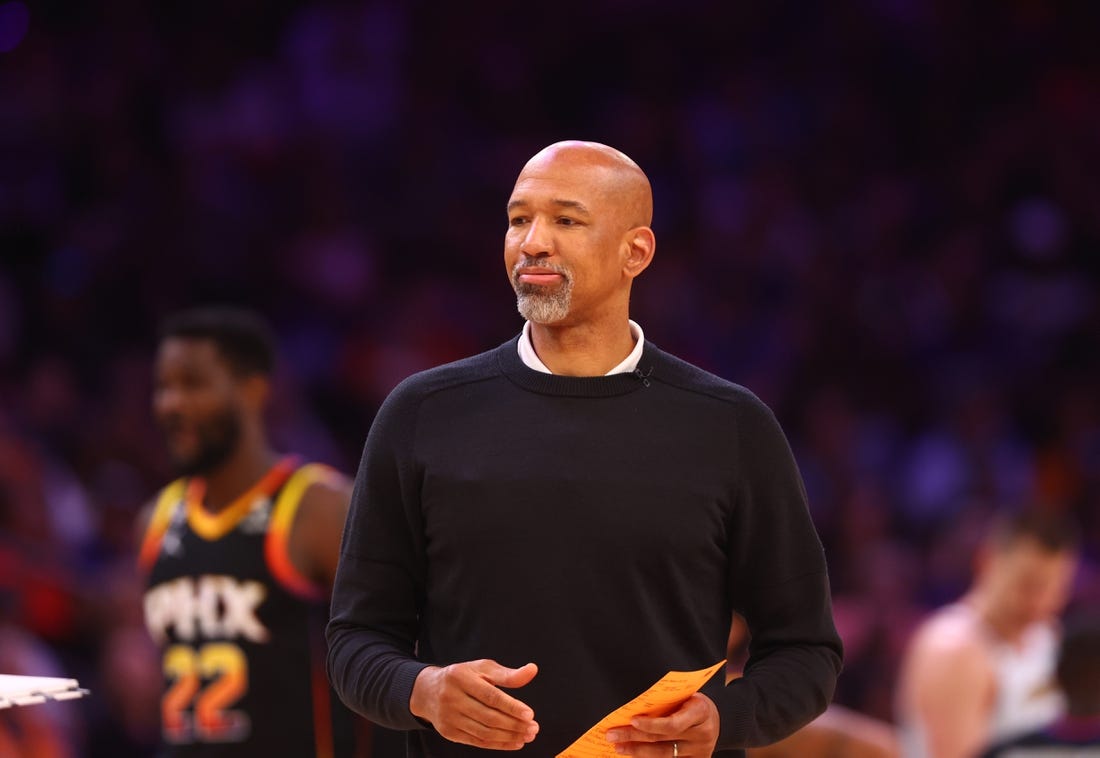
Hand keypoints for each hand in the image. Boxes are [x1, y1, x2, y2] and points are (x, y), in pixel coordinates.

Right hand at [409, 659, 538, 749]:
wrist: (428, 691)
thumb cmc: (462, 677)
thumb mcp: (482, 668)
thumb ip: (507, 674)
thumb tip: (532, 670)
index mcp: (460, 677)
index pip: (490, 695)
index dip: (511, 706)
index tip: (530, 714)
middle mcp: (452, 698)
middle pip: (488, 717)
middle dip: (514, 725)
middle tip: (533, 728)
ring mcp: (448, 717)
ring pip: (484, 732)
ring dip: (509, 737)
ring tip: (527, 736)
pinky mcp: (449, 732)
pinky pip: (477, 741)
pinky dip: (498, 744)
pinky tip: (514, 742)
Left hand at [605, 693, 718, 755]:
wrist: (721, 720)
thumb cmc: (695, 704)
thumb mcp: (686, 696)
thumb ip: (667, 704)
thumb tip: (634, 713)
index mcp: (700, 712)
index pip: (673, 723)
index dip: (651, 724)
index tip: (631, 720)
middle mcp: (702, 735)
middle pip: (663, 741)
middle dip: (634, 738)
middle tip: (612, 735)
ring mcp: (700, 752)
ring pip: (664, 755)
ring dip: (638, 752)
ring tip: (619, 747)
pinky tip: (634, 755)